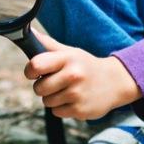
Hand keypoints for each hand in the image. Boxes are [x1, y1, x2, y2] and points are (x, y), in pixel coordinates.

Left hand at [24, 29, 141, 119]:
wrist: (115, 82)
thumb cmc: (86, 66)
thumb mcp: (70, 52)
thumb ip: (47, 44)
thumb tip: (28, 31)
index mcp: (67, 59)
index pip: (35, 65)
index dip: (30, 71)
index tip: (34, 73)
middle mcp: (73, 75)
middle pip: (38, 88)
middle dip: (42, 87)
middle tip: (54, 82)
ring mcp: (77, 94)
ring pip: (46, 102)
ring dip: (52, 98)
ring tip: (66, 91)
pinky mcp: (81, 110)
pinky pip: (56, 113)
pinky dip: (61, 108)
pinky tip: (73, 100)